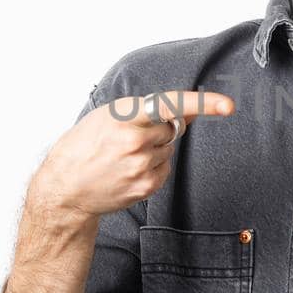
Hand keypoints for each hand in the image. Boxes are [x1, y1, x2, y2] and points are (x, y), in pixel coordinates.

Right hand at [26, 89, 234, 227]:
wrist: (65, 188)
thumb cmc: (84, 146)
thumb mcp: (111, 116)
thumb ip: (152, 111)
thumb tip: (190, 112)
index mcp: (124, 116)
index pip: (170, 105)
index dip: (203, 104)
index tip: (227, 104)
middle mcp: (135, 141)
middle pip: (172, 128)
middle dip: (159, 129)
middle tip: (129, 138)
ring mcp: (141, 166)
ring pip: (169, 149)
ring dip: (154, 149)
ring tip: (123, 157)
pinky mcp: (146, 186)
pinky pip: (165, 168)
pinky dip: (153, 167)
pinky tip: (128, 170)